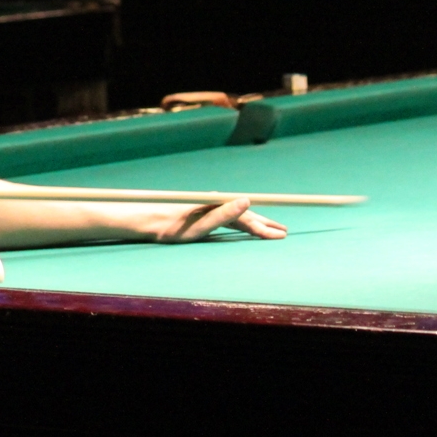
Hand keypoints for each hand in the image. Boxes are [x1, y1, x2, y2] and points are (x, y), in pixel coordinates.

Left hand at [153, 198, 286, 242]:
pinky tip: (248, 227)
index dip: (266, 227)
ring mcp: (212, 208)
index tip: (282, 235)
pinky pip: (231, 219)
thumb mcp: (200, 226)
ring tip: (271, 230)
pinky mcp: (206, 214)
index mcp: (219, 205)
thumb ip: (224, 215)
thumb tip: (247, 200)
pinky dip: (244, 224)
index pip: (248, 218)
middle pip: (247, 215)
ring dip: (257, 224)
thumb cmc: (173, 228)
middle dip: (266, 224)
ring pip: (240, 217)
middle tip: (284, 233)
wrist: (151, 221)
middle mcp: (217, 204)